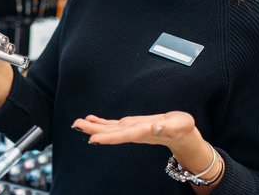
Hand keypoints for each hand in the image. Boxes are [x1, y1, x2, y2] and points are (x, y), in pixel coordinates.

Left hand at [71, 111, 197, 147]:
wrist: (182, 135)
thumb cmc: (182, 128)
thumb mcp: (180, 125)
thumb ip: (169, 127)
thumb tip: (156, 126)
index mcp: (144, 132)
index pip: (123, 135)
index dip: (108, 137)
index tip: (93, 139)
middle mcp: (134, 132)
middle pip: (111, 132)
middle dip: (93, 130)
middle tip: (76, 126)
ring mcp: (131, 129)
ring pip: (109, 128)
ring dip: (93, 126)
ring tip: (77, 123)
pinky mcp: (131, 125)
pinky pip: (113, 125)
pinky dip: (101, 122)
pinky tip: (90, 119)